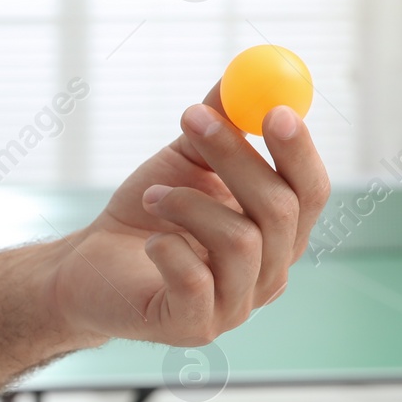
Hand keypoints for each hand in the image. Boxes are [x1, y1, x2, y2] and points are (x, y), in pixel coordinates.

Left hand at [50, 89, 329, 346]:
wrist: (89, 267)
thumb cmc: (147, 214)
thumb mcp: (184, 159)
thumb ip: (221, 121)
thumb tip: (246, 73)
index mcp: (280, 233)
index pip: (313, 191)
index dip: (299, 150)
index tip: (273, 109)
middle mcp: (270, 273)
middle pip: (282, 212)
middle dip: (237, 158)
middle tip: (191, 117)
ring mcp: (236, 306)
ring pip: (240, 241)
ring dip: (188, 204)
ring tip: (152, 197)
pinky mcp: (195, 327)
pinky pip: (195, 278)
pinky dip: (167, 246)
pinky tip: (149, 240)